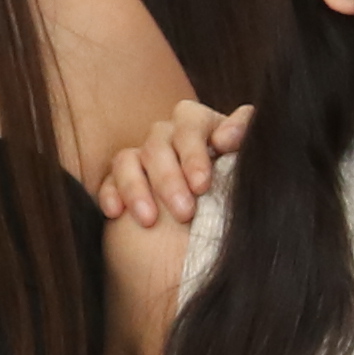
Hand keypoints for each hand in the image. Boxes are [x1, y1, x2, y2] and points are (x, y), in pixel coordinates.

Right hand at [91, 98, 247, 229]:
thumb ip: (244, 140)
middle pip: (158, 142)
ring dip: (137, 188)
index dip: (194, 152)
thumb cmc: (236, 193)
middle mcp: (169, 137)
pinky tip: (116, 212)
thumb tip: (228, 137)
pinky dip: (110, 194)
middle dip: (169, 178)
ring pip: (128, 159)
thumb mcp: (245, 167)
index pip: (191, 121)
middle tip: (184, 212)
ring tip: (149, 220)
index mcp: (201, 126)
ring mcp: (142, 158)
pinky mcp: (120, 182)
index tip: (202, 185)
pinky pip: (108, 181)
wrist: (214, 233)